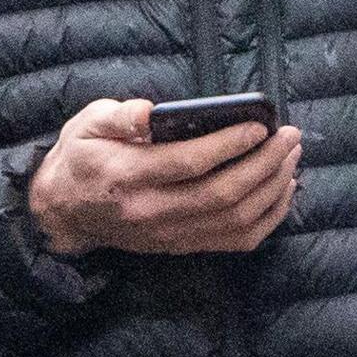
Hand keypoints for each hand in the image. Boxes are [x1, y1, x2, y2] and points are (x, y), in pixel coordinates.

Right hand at [28, 98, 301, 255]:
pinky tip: (282, 189)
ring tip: (291, 157)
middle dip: (263, 164)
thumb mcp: (87, 123)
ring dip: (272, 188)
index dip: (228, 144)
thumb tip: (153, 111)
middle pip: (221, 194)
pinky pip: (237, 240)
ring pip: (235, 220)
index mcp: (125, 175)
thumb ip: (120, 115)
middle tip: (288, 136)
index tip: (258, 124)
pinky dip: (268, 217)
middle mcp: (150, 211)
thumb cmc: (81, 156)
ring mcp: (169, 234)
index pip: (187, 163)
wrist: (65, 211)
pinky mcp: (182, 245)